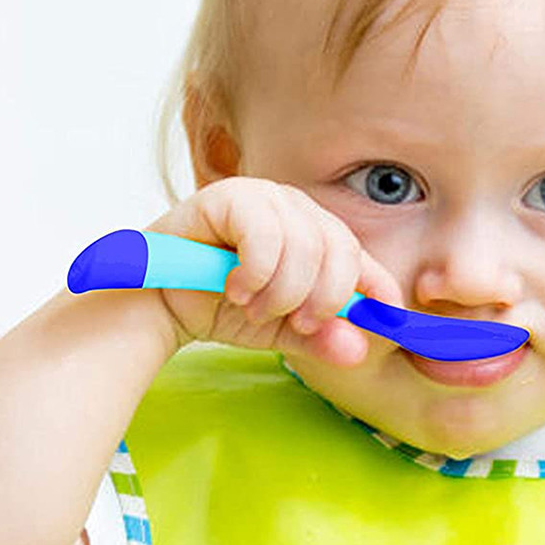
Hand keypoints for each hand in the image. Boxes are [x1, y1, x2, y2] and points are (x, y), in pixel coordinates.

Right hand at [145, 177, 404, 366]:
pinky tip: (236, 288)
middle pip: (341, 251)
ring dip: (282, 292)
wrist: (159, 302)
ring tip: (253, 308)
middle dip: (323, 299)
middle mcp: (296, 208)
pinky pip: (265, 235)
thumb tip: (359, 349)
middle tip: (296, 324)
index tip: (386, 320)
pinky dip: (255, 273)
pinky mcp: (230, 195)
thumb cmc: (220, 306)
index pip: (362, 257)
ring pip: (305, 246)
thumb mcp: (280, 330)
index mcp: (316, 234)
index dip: (379, 288)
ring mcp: (264, 196)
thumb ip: (320, 338)